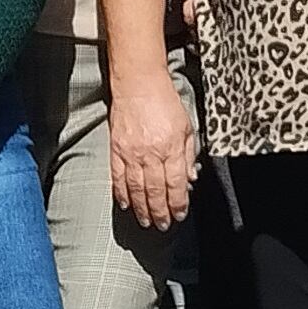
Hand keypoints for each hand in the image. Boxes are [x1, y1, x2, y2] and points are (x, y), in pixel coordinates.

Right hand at [109, 77, 200, 229]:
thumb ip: (189, 154)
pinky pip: (118, 177)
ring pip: (137, 189)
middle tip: (162, 225)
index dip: (178, 204)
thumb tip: (190, 178)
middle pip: (156, 191)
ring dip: (142, 209)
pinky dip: (122, 194)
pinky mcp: (117, 149)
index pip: (176, 184)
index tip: (179, 215)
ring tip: (146, 221)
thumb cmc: (164, 101)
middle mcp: (152, 153)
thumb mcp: (187, 126)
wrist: (138, 83)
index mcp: (172, 147)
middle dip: (160, 212)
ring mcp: (132, 153)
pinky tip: (126, 204)